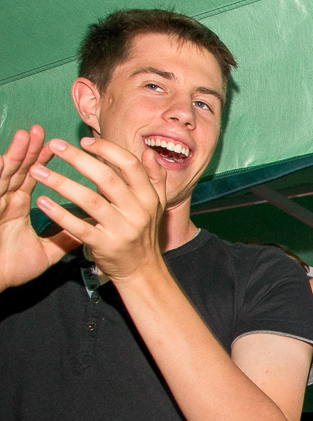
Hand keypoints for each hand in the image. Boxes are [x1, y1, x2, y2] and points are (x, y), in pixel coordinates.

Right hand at [0, 126, 79, 288]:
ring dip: (16, 153)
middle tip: (42, 131)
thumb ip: (64, 237)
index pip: (32, 178)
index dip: (42, 162)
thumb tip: (88, 228)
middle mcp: (4, 200)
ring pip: (5, 172)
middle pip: (19, 169)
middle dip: (30, 150)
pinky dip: (0, 170)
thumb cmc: (10, 267)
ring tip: (28, 135)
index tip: (58, 148)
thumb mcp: (45, 252)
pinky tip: (6, 159)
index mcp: (16, 206)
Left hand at [32, 137, 165, 284]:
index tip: (85, 141)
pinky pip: (80, 227)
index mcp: (148, 197)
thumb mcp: (156, 204)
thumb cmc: (143, 232)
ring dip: (62, 183)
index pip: (130, 165)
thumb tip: (149, 152)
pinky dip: (60, 215)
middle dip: (78, 159)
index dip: (107, 149)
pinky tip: (43, 202)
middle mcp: (137, 212)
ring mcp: (122, 230)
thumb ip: (155, 178)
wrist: (143, 270)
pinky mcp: (105, 246)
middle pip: (107, 179)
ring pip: (91, 200)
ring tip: (38, 171)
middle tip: (55, 146)